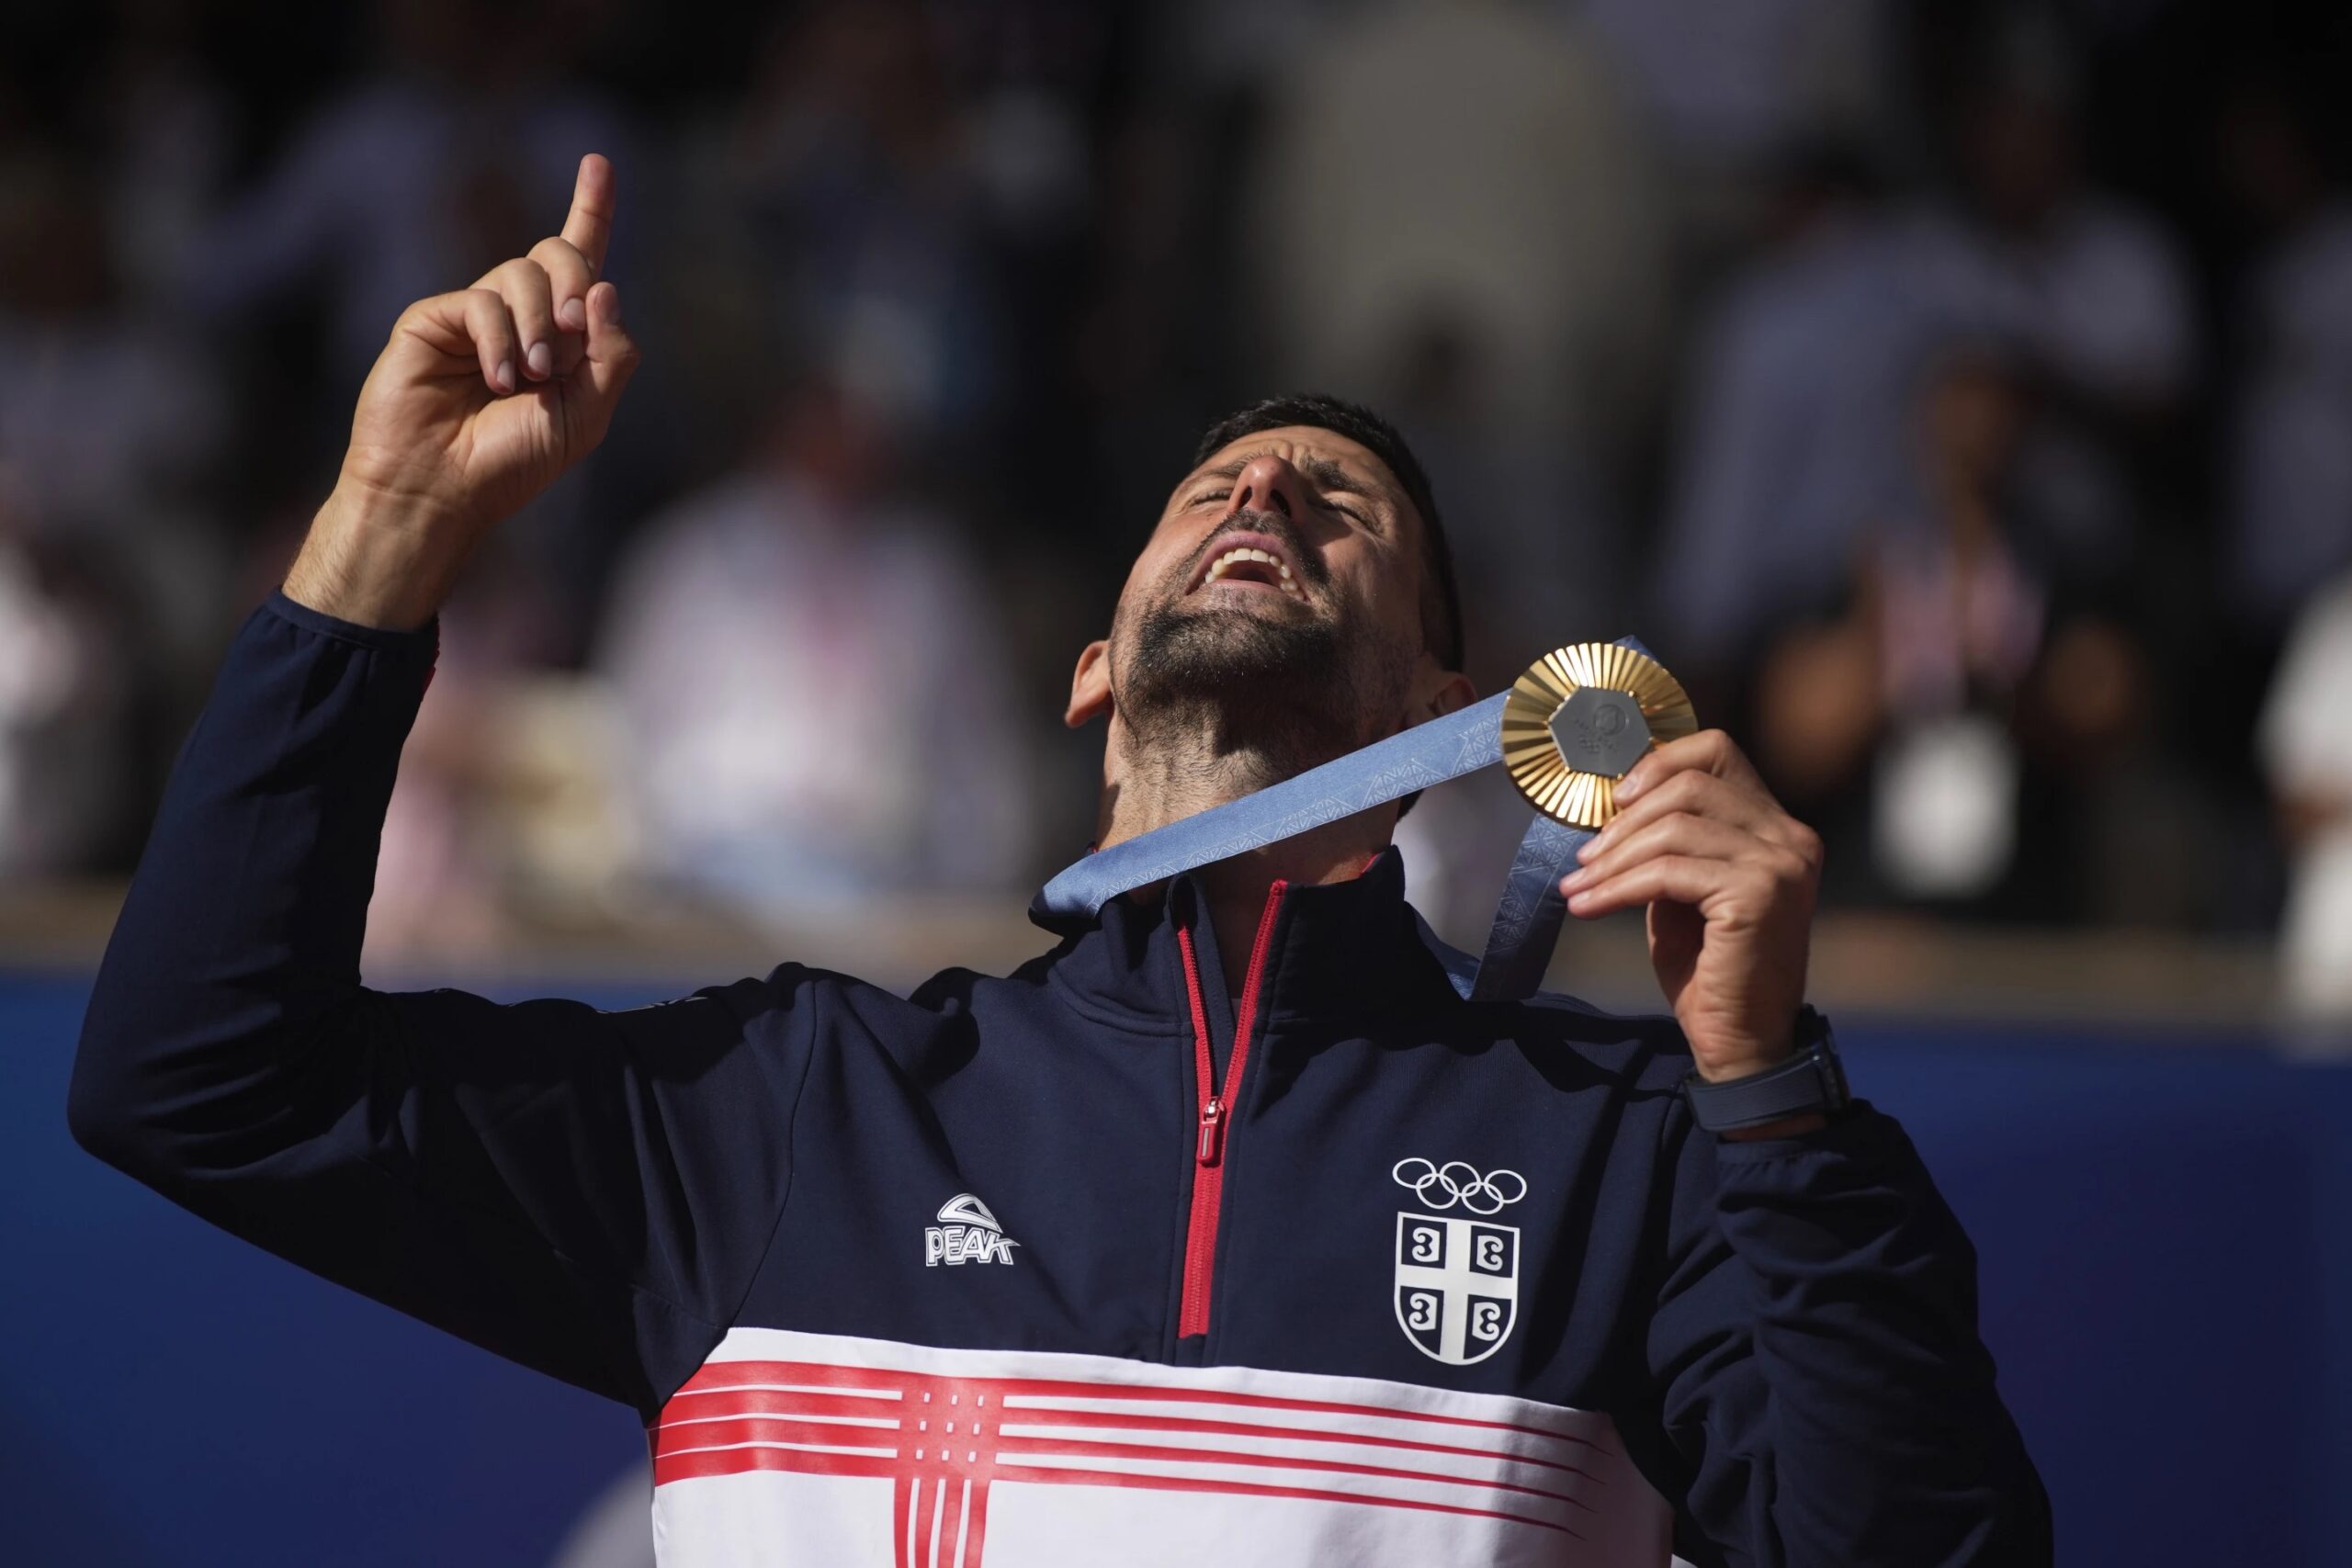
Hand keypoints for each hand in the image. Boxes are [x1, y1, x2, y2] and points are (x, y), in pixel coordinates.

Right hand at [286, 153, 639, 628]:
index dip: (591, 209)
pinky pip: (482, 301)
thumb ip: (610, 357)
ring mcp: (473, 313)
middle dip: (575, 288)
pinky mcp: (432, 318)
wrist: (444, 490)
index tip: (599, 163)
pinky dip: (501, 341)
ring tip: (528, 379)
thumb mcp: (586, 417)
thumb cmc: (512, 462)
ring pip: (523, 274)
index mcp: (559, 335)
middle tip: (569, 340)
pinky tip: (499, 382)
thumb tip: (604, 288)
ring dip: (540, 328)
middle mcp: (517, 314)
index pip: (579, 259)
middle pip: (560, 255)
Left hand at [1559, 730, 1821, 1084]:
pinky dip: (1618, 887)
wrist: (1742, 1042)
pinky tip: (1588, 905)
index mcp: (1778, 828)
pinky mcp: (1758, 894)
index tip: (1614, 801)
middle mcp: (1790, 838)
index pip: (1718, 751)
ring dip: (1613, 858)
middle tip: (1583, 857)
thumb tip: (1615, 803)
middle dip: (1623, 821)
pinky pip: (1668, 873)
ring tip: (1579, 885)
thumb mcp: (1683, 891)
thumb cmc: (1708, 970)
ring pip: (1673, 828)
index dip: (1659, 763)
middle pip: (1688, 786)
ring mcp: (1781, 864)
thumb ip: (1668, 843)